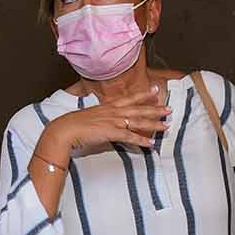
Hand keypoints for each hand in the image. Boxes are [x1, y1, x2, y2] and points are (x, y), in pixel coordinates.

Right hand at [39, 85, 170, 158]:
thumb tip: (106, 126)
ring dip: (154, 124)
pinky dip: (141, 140)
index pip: (129, 98)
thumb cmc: (73, 126)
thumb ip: (101, 121)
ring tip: (166, 126)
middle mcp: (113, 111)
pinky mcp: (111, 132)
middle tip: (169, 108)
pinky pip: (130, 136)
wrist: (65, 130)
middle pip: (138, 109)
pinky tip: (151, 144)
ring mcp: (113, 121)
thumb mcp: (90, 119)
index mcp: (107, 107)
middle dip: (155, 109)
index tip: (155, 90)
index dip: (143, 94)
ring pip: (138, 121)